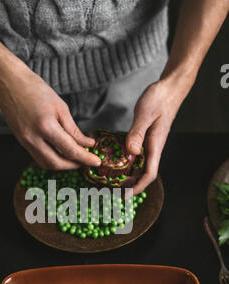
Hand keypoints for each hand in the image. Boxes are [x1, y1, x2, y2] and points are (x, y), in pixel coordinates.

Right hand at [0, 59, 100, 169]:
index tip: (97, 162)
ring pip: (46, 164)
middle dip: (73, 165)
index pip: (69, 149)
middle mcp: (33, 138)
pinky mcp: (21, 141)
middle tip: (86, 161)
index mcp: (45, 126)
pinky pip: (38, 157)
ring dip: (62, 165)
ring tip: (74, 158)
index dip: (85, 158)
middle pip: (56, 163)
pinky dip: (51, 158)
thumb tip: (87, 144)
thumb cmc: (35, 89)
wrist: (8, 83)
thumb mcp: (60, 106)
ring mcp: (25, 141)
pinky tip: (60, 153)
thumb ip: (73, 130)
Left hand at [125, 77, 189, 194]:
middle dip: (131, 185)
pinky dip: (128, 162)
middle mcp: (153, 147)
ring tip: (114, 181)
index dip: (137, 187)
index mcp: (155, 145)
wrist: (170, 88)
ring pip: (141, 165)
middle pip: (144, 173)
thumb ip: (137, 133)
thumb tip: (130, 153)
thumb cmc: (159, 99)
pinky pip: (137, 155)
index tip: (125, 195)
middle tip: (113, 192)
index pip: (149, 173)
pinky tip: (118, 162)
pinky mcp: (146, 138)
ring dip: (129, 175)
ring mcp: (150, 143)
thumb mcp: (145, 114)